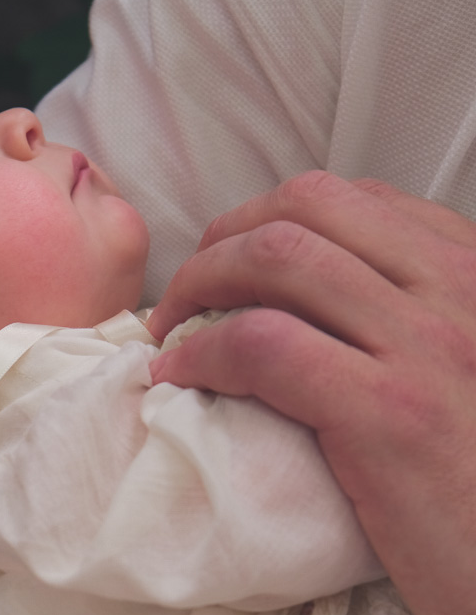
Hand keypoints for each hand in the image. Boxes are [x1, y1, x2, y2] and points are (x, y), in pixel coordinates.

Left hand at [146, 171, 475, 614]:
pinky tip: (178, 378)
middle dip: (224, 239)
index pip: (356, 201)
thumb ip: (416, 327)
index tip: (228, 265)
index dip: (270, 221)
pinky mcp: (387, 414)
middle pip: (306, 209)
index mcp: (475, 276)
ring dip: (199, 286)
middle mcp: (458, 290)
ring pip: (277, 260)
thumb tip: (320, 307)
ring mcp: (425, 347)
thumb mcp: (465, 378)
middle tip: (186, 293)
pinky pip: (262, 346)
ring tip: (169, 332)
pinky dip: (202, 352)